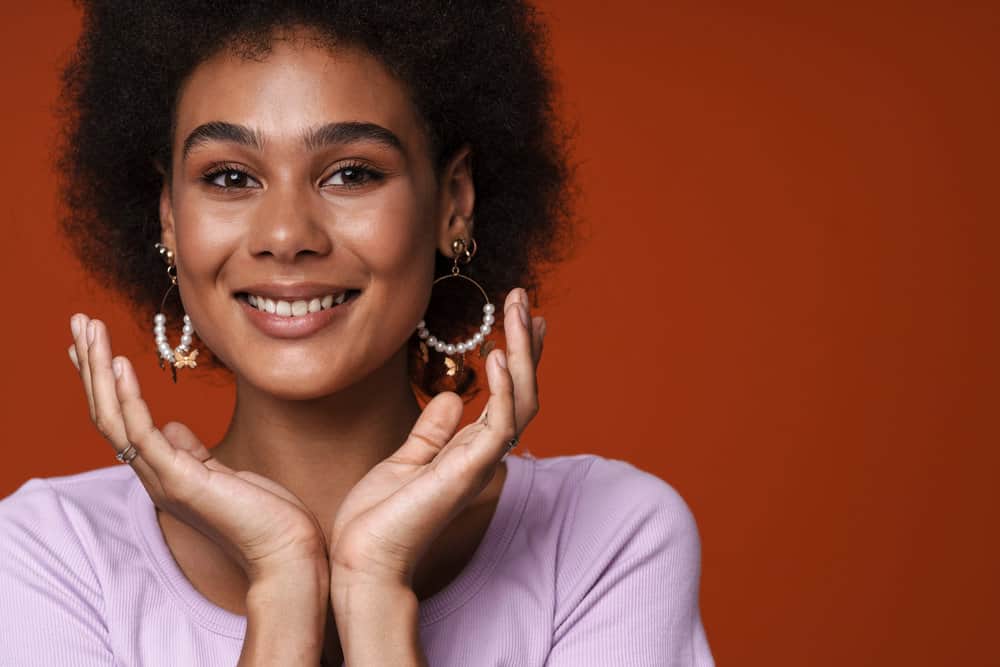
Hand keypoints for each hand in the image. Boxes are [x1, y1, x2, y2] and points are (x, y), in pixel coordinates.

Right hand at [67, 314, 327, 582]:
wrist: (287, 552)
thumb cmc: (264, 515)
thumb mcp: (223, 474)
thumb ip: (192, 452)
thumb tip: (173, 427)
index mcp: (163, 472)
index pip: (120, 420)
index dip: (102, 382)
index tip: (89, 346)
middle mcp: (153, 475)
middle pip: (107, 414)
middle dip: (90, 366)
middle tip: (78, 321)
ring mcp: (163, 479)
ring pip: (114, 419)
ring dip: (98, 371)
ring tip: (88, 330)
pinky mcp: (181, 480)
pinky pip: (142, 434)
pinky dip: (128, 397)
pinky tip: (118, 365)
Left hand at [327, 287, 544, 588]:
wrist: (360, 563)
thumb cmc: (378, 520)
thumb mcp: (404, 460)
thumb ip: (432, 431)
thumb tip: (449, 398)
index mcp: (469, 451)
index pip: (506, 395)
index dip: (518, 356)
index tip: (522, 318)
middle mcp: (483, 455)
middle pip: (522, 391)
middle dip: (527, 343)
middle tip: (523, 298)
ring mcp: (479, 464)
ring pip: (520, 401)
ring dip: (522, 352)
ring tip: (518, 309)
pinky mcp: (467, 472)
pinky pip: (499, 425)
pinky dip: (502, 388)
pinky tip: (496, 354)